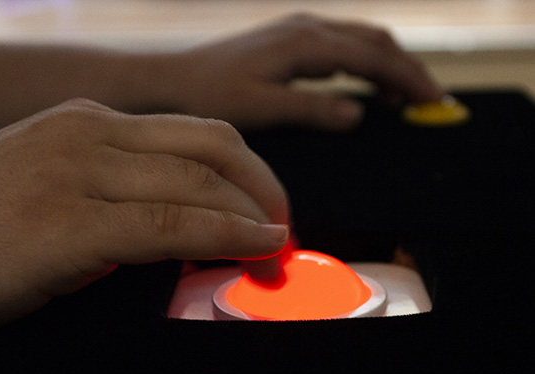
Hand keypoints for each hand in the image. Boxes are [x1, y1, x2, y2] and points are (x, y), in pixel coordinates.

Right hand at [0, 99, 287, 357]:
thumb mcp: (37, 189)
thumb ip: (99, 194)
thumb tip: (161, 227)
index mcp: (80, 122)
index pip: (191, 133)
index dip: (245, 171)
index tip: (267, 208)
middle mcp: (83, 135)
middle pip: (210, 146)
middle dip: (264, 186)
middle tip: (285, 225)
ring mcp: (72, 175)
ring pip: (197, 183)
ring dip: (253, 215)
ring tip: (279, 248)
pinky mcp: (61, 227)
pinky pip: (168, 223)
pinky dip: (223, 235)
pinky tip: (254, 247)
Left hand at [170, 14, 443, 129]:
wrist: (174, 78)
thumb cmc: (211, 94)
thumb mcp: (262, 108)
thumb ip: (310, 109)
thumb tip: (357, 112)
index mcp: (305, 43)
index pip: (373, 56)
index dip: (408, 78)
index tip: (435, 101)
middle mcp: (307, 27)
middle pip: (375, 41)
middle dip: (407, 68)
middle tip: (431, 100)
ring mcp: (298, 29)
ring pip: (360, 39)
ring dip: (388, 64)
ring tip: (404, 97)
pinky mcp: (289, 39)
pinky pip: (340, 45)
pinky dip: (363, 63)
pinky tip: (365, 85)